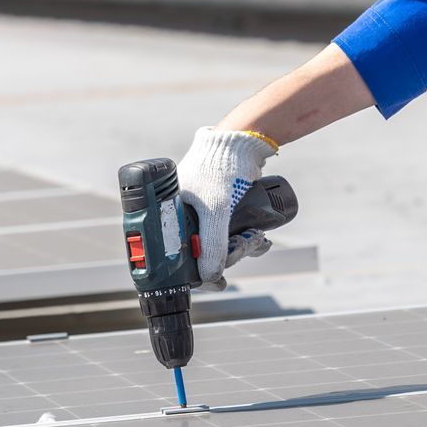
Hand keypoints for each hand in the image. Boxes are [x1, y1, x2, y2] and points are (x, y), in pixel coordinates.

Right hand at [176, 127, 276, 283]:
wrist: (242, 143)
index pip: (177, 255)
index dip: (198, 272)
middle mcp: (181, 215)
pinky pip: (229, 233)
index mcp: (168, 215)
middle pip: (202, 252)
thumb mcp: (215, 210)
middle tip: (248, 246)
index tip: (219, 283)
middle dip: (230, 255)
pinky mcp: (219, 209)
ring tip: (258, 239)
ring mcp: (201, 212)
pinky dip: (244, 238)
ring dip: (241, 247)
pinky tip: (259, 238)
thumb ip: (211, 244)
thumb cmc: (220, 169)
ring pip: (219, 244)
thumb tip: (210, 276)